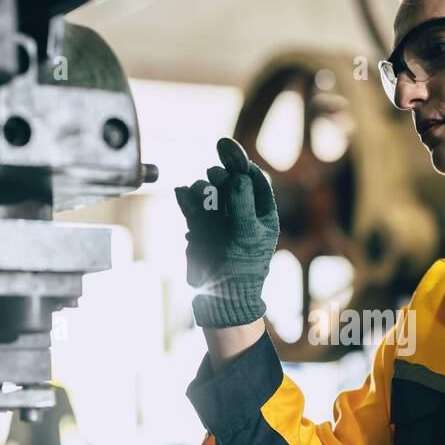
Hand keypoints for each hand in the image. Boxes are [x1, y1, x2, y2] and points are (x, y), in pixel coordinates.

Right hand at [175, 137, 279, 328]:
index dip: (239, 161)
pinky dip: (187, 199)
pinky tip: (183, 195)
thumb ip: (242, 204)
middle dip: (220, 177)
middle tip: (214, 177)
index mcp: (262, 214)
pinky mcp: (200, 228)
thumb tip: (236, 177)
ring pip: (208, 191)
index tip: (224, 146)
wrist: (219, 298)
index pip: (252, 179)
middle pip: (228, 181)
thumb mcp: (246, 235)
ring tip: (201, 198)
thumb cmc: (241, 270)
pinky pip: (192, 205)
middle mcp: (241, 214)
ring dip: (203, 190)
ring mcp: (219, 220)